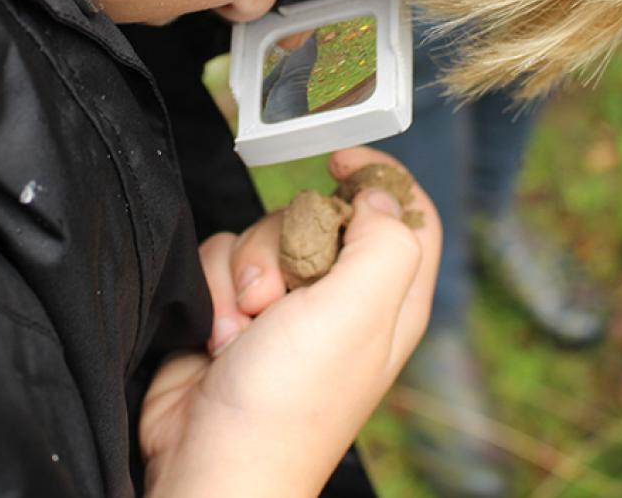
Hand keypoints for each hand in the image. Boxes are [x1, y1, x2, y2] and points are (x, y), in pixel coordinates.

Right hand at [140, 147, 441, 495]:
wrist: (212, 459)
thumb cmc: (288, 400)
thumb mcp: (357, 312)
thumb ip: (383, 241)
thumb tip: (376, 195)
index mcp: (391, 300)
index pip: (409, 213)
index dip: (381, 177)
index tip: (340, 161)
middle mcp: (343, 300)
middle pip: (321, 214)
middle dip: (285, 238)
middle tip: (278, 294)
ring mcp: (287, 309)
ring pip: (263, 234)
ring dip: (242, 273)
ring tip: (241, 327)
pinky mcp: (236, 313)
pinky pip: (222, 260)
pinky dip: (213, 289)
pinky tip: (216, 336)